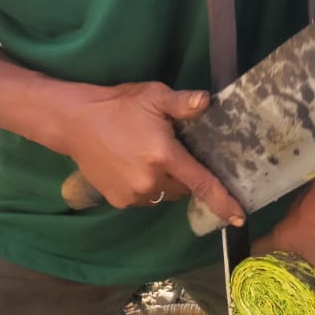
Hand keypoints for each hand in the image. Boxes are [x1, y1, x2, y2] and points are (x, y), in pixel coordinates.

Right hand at [62, 83, 242, 221]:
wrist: (74, 122)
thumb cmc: (119, 105)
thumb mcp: (154, 96)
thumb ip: (183, 103)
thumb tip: (206, 102)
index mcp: (164, 156)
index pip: (202, 183)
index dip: (223, 202)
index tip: (239, 218)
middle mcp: (150, 181)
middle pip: (183, 187)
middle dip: (183, 173)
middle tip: (170, 149)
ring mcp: (132, 194)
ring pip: (163, 194)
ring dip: (163, 181)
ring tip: (147, 155)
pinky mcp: (118, 200)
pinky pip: (144, 198)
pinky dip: (145, 186)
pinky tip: (132, 165)